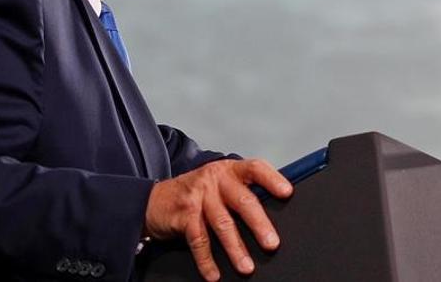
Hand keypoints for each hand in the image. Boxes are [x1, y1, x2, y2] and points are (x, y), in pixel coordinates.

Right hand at [144, 159, 293, 280]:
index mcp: (230, 170)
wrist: (153, 200)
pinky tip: (214, 273)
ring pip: (222, 225)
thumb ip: (242, 190)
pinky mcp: (184, 215)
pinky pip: (199, 241)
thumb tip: (274, 209)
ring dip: (236, 249)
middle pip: (243, 202)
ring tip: (247, 266)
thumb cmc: (197, 192)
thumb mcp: (220, 183)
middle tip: (272, 243)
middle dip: (259, 225)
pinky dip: (207, 260)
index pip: (255, 169)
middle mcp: (215, 180)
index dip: (272, 179)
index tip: (287, 193)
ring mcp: (199, 197)